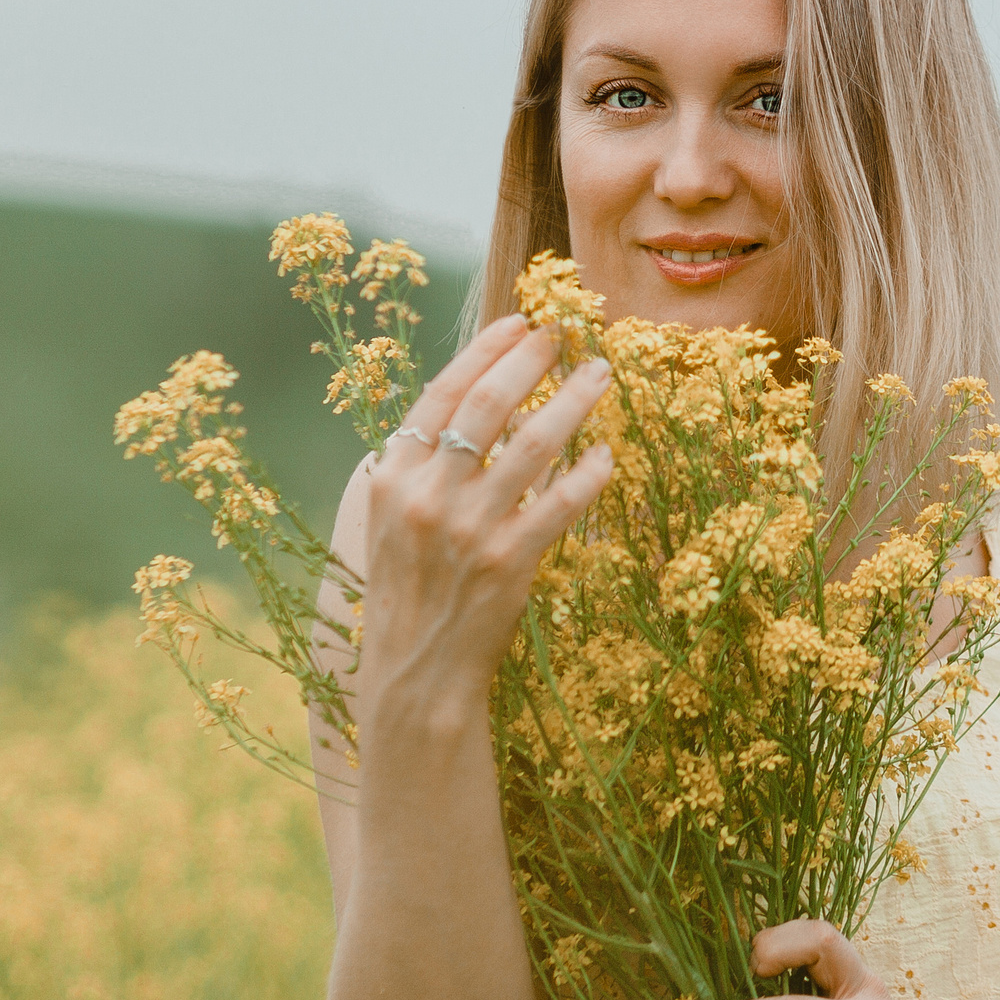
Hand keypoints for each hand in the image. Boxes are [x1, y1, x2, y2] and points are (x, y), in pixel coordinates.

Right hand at [357, 314, 613, 724]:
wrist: (414, 675)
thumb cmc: (407, 595)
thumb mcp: (393, 522)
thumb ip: (423, 468)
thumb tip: (481, 410)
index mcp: (392, 477)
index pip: (441, 392)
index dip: (485, 350)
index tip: (519, 323)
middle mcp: (427, 495)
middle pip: (488, 403)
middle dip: (532, 359)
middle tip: (566, 334)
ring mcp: (469, 528)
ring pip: (533, 444)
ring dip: (573, 401)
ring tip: (601, 376)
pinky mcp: (508, 563)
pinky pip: (561, 504)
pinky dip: (588, 474)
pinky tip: (607, 454)